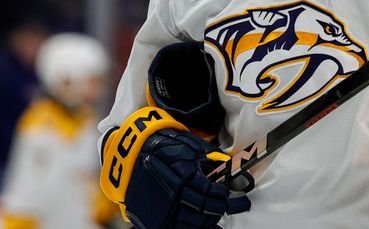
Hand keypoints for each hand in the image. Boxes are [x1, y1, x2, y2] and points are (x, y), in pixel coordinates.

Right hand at [123, 129, 251, 228]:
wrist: (130, 154)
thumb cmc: (163, 147)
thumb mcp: (189, 146)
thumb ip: (208, 160)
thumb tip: (230, 168)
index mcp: (184, 176)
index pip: (213, 194)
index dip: (227, 197)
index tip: (237, 197)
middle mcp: (174, 194)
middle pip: (206, 210)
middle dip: (224, 209)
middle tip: (238, 206)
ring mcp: (163, 209)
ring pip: (193, 224)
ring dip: (210, 222)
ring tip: (219, 216)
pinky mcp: (153, 218)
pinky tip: (204, 226)